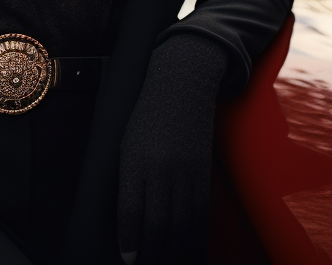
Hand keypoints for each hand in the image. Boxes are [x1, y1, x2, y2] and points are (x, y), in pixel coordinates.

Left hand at [118, 34, 226, 263]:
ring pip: (182, 226)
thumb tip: (128, 223)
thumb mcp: (127, 144)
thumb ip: (128, 180)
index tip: (127, 259)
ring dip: (173, 253)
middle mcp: (162, 169)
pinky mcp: (204, 174)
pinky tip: (187, 251)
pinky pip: (201, 216)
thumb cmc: (145, 116)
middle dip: (152, 255)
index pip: (132, 213)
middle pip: (159, 226)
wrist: (181, 86)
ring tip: (164, 264)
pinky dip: (194, 239)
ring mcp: (187, 172)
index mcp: (136, 160)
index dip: (130, 242)